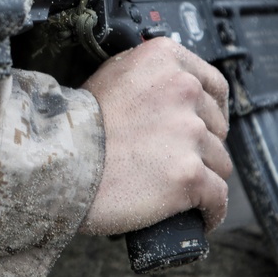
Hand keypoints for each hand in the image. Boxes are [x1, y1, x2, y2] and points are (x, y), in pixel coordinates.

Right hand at [79, 37, 231, 235]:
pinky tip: (199, 215)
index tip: (207, 124)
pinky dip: (210, 210)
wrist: (58, 161)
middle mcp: (182, 90)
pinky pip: (217, 196)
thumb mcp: (111, 75)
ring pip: (219, 162)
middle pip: (216, 126)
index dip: (211, 110)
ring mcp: (188, 132)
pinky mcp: (189, 174)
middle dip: (202, 145)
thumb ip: (149, 77)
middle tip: (177, 160)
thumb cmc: (76, 125)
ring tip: (179, 190)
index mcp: (165, 60)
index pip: (213, 84)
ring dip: (204, 177)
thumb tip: (172, 91)